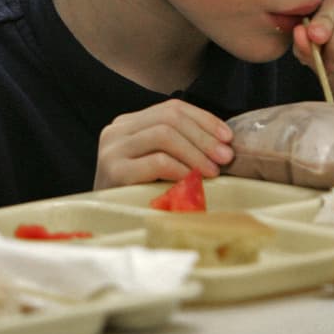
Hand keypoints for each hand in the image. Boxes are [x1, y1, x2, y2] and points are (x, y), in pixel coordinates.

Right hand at [94, 99, 232, 189]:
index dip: (204, 119)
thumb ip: (176, 146)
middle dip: (204, 136)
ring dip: (196, 152)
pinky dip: (181, 169)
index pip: (171, 108)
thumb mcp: (155, 163)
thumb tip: (222, 142)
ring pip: (164, 135)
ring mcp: (112, 150)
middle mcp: (116, 130)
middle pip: (169, 118)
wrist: (105, 225)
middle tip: (226, 157)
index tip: (228, 137)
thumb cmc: (137, 195)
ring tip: (213, 170)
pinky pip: (157, 161)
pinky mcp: (114, 171)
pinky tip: (194, 180)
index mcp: (128, 124)